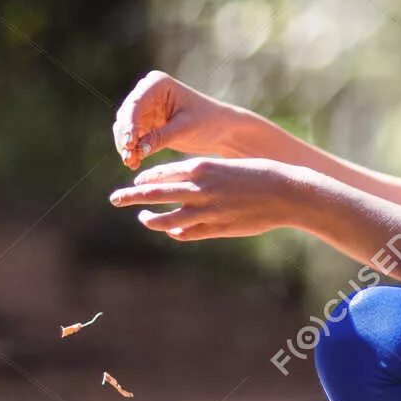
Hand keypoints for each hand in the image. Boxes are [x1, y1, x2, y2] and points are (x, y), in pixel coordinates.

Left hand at [108, 157, 304, 240]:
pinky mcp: (216, 229)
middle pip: (155, 194)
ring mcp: (206, 211)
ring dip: (150, 219)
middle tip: (114, 198)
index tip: (138, 182)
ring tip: (141, 217)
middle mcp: (199, 189)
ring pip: (166, 219)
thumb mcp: (227, 167)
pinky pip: (186, 233)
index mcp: (202, 168)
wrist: (285, 192)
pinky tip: (170, 230)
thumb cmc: (260, 175)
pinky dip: (175, 232)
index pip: (162, 173)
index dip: (147, 179)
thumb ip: (205, 176)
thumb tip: (184, 182)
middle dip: (131, 196)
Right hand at [112, 71, 248, 168]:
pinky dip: (132, 149)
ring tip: (131, 163)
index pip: (136, 104)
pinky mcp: (146, 124)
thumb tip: (137, 150)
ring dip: (126, 146)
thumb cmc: (208, 122)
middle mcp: (147, 92)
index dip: (129, 125)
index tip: (129, 144)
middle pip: (126, 116)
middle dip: (125, 138)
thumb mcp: (185, 129)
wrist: (221, 129)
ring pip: (125, 128)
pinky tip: (134, 163)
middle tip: (129, 158)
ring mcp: (145, 108)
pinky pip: (132, 138)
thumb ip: (161, 138)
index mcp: (157, 84)